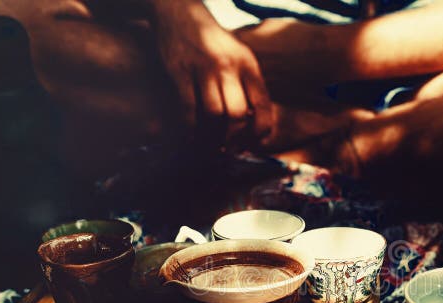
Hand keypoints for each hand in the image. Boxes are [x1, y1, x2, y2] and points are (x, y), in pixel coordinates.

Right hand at [152, 0, 271, 148]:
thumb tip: (255, 123)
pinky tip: (190, 137)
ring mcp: (204, 68)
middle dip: (235, 139)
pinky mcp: (179, 71)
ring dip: (212, 138)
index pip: (263, 106)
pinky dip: (190, 129)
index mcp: (248, 65)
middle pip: (239, 115)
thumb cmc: (213, 42)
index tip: (253, 146)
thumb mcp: (238, 57)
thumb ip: (248, 85)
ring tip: (211, 146)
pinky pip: (188, 109)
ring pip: (215, 115)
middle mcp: (229, 66)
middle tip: (229, 150)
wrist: (180, 11)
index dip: (260, 132)